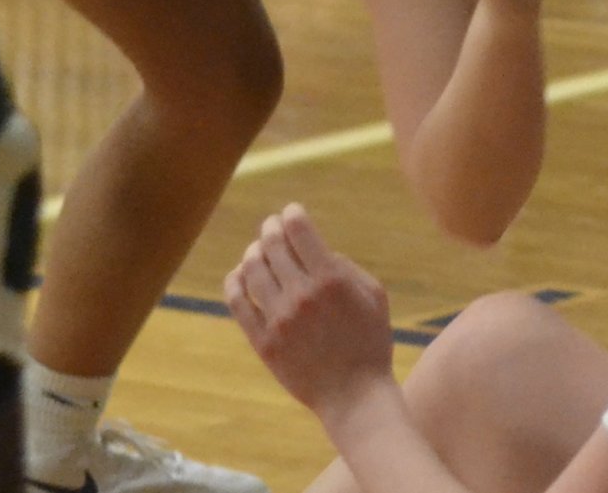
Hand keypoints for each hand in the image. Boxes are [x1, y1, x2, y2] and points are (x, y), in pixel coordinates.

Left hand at [225, 205, 397, 418]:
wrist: (354, 396)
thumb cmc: (370, 342)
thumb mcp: (373, 294)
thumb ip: (345, 265)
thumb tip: (316, 248)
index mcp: (330, 279)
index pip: (299, 229)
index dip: (292, 213)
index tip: (292, 211)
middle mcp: (301, 295)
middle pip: (272, 244)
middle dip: (271, 227)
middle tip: (272, 225)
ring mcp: (278, 320)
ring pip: (252, 269)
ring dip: (253, 251)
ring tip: (258, 250)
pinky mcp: (263, 343)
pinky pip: (238, 303)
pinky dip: (234, 282)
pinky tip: (238, 275)